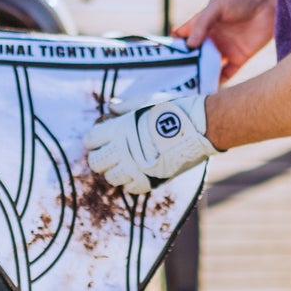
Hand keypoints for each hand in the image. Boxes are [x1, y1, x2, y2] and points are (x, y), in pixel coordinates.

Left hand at [85, 92, 216, 195]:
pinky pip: (130, 189)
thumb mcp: (148, 101)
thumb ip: (126, 106)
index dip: (93, 139)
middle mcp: (123, 150)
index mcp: (119, 129)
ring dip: (114, 171)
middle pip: (95, 163)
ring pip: (110, 178)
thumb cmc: (175, 110)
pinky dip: (131, 183)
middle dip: (99, 158)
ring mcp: (135, 167)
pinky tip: (137, 172)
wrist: (200, 127)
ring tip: (124, 164)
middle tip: (108, 154)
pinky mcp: (150, 180)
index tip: (99, 138)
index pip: (90, 140)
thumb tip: (110, 106)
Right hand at [176, 0, 276, 82]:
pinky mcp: (240, 57)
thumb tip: (189, 45)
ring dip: (200, 75)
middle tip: (174, 78)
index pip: (183, 36)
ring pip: (208, 66)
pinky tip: (209, 89)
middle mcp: (212, 38)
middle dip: (184, 65)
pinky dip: (218, 82)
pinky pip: (226, 73)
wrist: (271, 3)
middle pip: (193, 55)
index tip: (163, 57)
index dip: (173, 45)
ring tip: (189, 87)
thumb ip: (202, 23)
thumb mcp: (217, 6)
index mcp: (203, 23)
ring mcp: (225, 49)